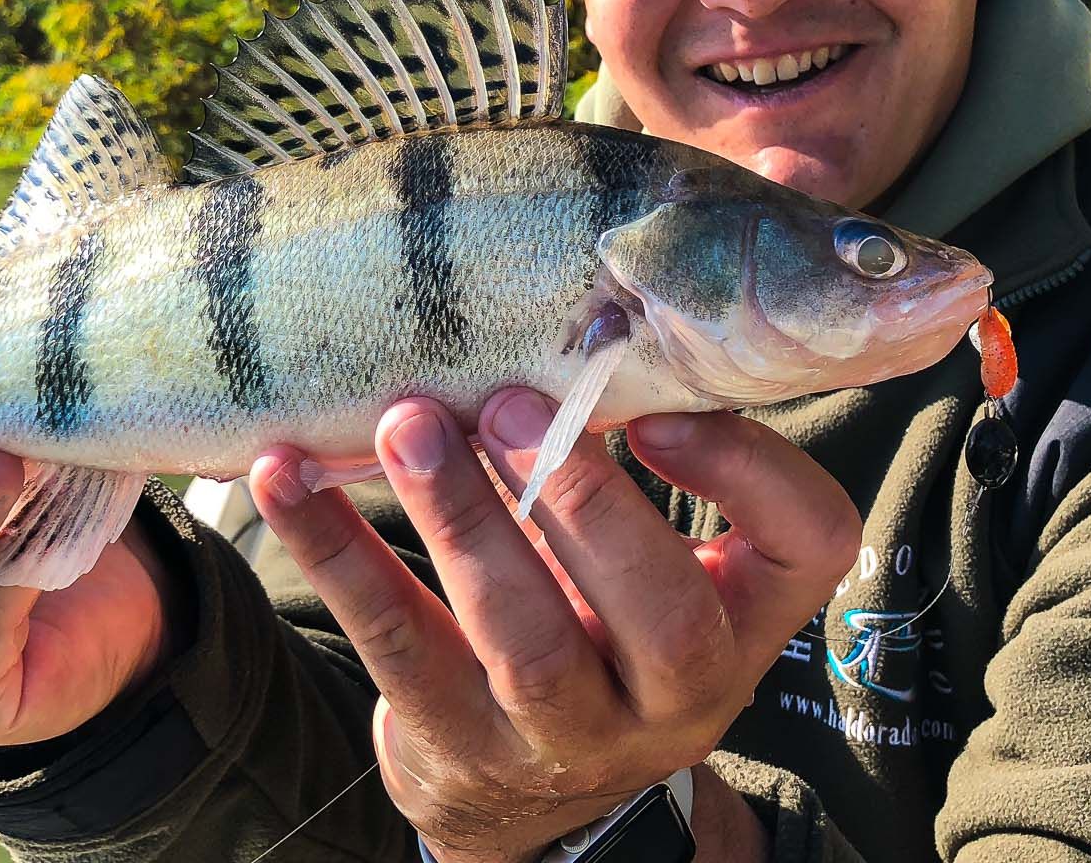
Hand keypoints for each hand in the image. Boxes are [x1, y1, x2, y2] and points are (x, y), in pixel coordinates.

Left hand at [249, 390, 859, 862]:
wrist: (533, 785)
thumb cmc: (607, 616)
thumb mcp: (668, 558)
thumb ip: (666, 448)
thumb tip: (606, 305)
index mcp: (746, 617)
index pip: (807, 542)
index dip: (747, 469)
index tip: (656, 403)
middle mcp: (678, 694)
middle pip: (663, 613)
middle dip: (584, 500)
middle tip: (511, 404)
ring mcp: (565, 732)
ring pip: (522, 639)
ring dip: (460, 520)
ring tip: (407, 423)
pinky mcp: (457, 739)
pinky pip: (394, 644)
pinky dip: (336, 550)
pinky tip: (284, 477)